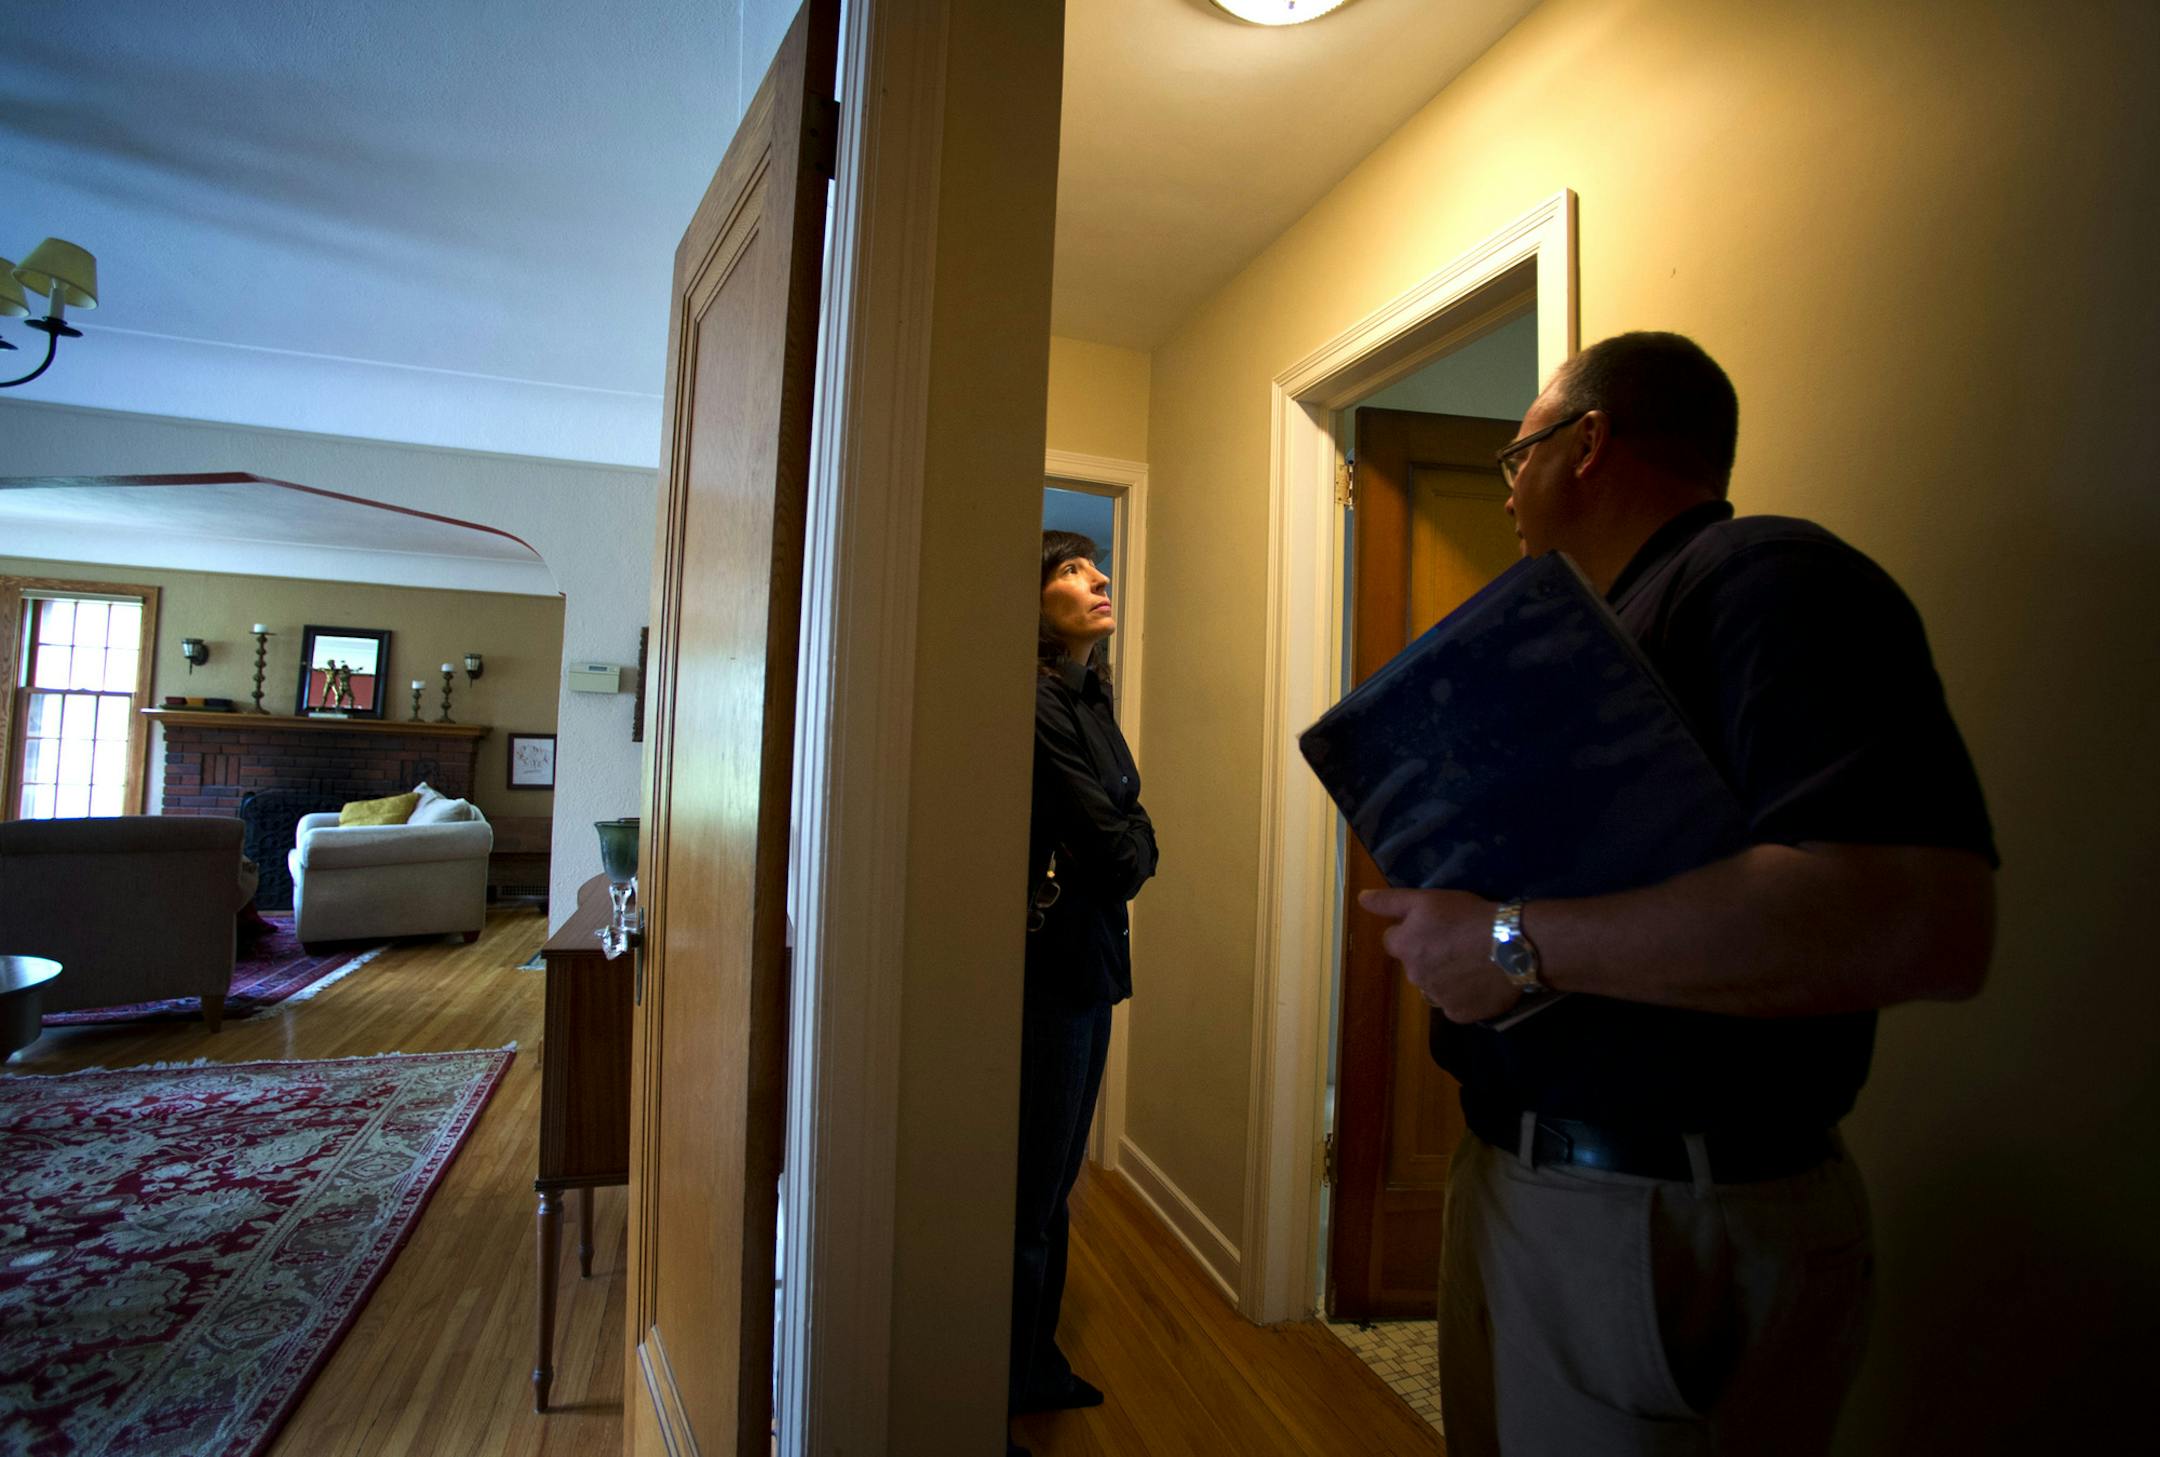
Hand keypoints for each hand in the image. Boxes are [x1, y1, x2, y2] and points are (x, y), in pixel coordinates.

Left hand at [1358, 888, 1519, 1023]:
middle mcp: (1415, 976)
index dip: (1411, 932)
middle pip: (1415, 964)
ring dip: (1445, 977)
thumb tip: (1360, 899)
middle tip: (1457, 943)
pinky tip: (1481, 982)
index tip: (1433, 926)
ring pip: (1434, 986)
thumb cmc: (1468, 917)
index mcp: (1404, 947)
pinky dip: (1464, 996)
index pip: (1393, 941)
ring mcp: (1437, 998)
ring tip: (1472, 963)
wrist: (1511, 946)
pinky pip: (1455, 1004)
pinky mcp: (1459, 1014)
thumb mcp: (1427, 899)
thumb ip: (1390, 901)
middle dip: (1428, 955)